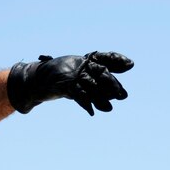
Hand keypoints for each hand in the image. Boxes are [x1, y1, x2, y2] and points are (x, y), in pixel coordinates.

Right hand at [7, 52, 133, 115]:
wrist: (39, 81)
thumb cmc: (64, 79)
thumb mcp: (83, 80)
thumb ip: (100, 85)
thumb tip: (121, 95)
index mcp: (86, 61)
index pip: (104, 58)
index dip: (117, 59)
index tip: (130, 64)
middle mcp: (81, 65)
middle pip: (100, 71)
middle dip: (112, 83)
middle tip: (122, 95)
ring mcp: (72, 74)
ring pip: (90, 84)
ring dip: (100, 97)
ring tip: (109, 108)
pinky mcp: (63, 84)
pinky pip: (77, 94)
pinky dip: (85, 102)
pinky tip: (91, 112)